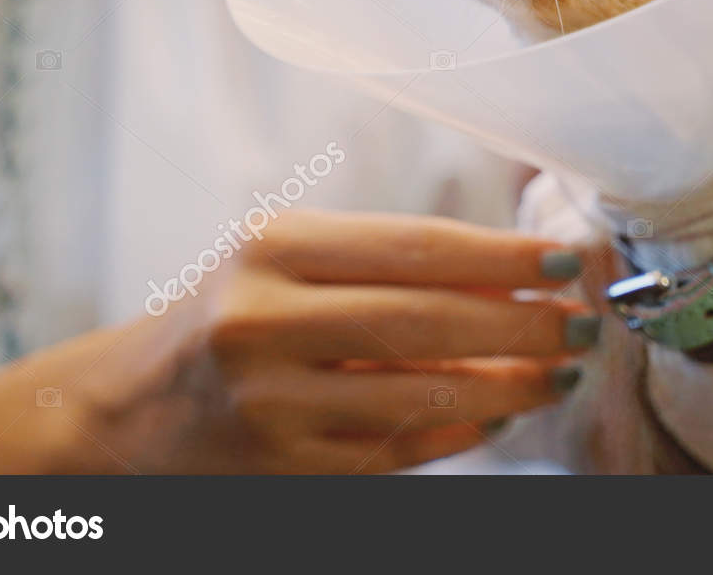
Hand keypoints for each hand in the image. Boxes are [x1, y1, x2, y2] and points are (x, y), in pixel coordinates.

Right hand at [74, 209, 596, 472]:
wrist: (130, 408)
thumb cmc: (231, 313)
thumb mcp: (291, 262)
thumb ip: (390, 263)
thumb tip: (514, 271)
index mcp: (274, 247)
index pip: (417, 246)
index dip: (506, 255)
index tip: (570, 260)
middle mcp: (266, 319)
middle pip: (429, 321)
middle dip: (523, 324)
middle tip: (581, 325)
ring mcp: (274, 401)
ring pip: (422, 395)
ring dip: (509, 385)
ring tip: (558, 373)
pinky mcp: (286, 466)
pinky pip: (398, 450)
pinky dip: (461, 432)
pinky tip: (500, 415)